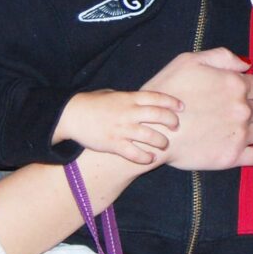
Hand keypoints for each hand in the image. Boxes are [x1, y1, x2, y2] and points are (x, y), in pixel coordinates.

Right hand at [53, 88, 180, 164]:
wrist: (71, 115)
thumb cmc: (91, 103)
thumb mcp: (111, 94)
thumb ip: (128, 97)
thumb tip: (141, 99)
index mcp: (128, 98)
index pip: (156, 97)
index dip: (172, 102)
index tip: (181, 107)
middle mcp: (128, 113)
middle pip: (158, 115)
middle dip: (171, 121)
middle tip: (176, 127)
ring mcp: (121, 129)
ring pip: (149, 136)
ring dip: (161, 141)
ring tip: (164, 145)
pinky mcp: (113, 144)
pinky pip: (134, 153)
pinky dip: (145, 157)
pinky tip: (151, 159)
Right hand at [146, 49, 252, 169]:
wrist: (151, 129)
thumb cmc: (166, 92)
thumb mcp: (189, 61)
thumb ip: (221, 56)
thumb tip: (245, 64)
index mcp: (236, 85)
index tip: (251, 92)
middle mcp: (242, 109)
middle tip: (244, 111)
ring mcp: (240, 134)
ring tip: (245, 128)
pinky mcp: (233, 156)